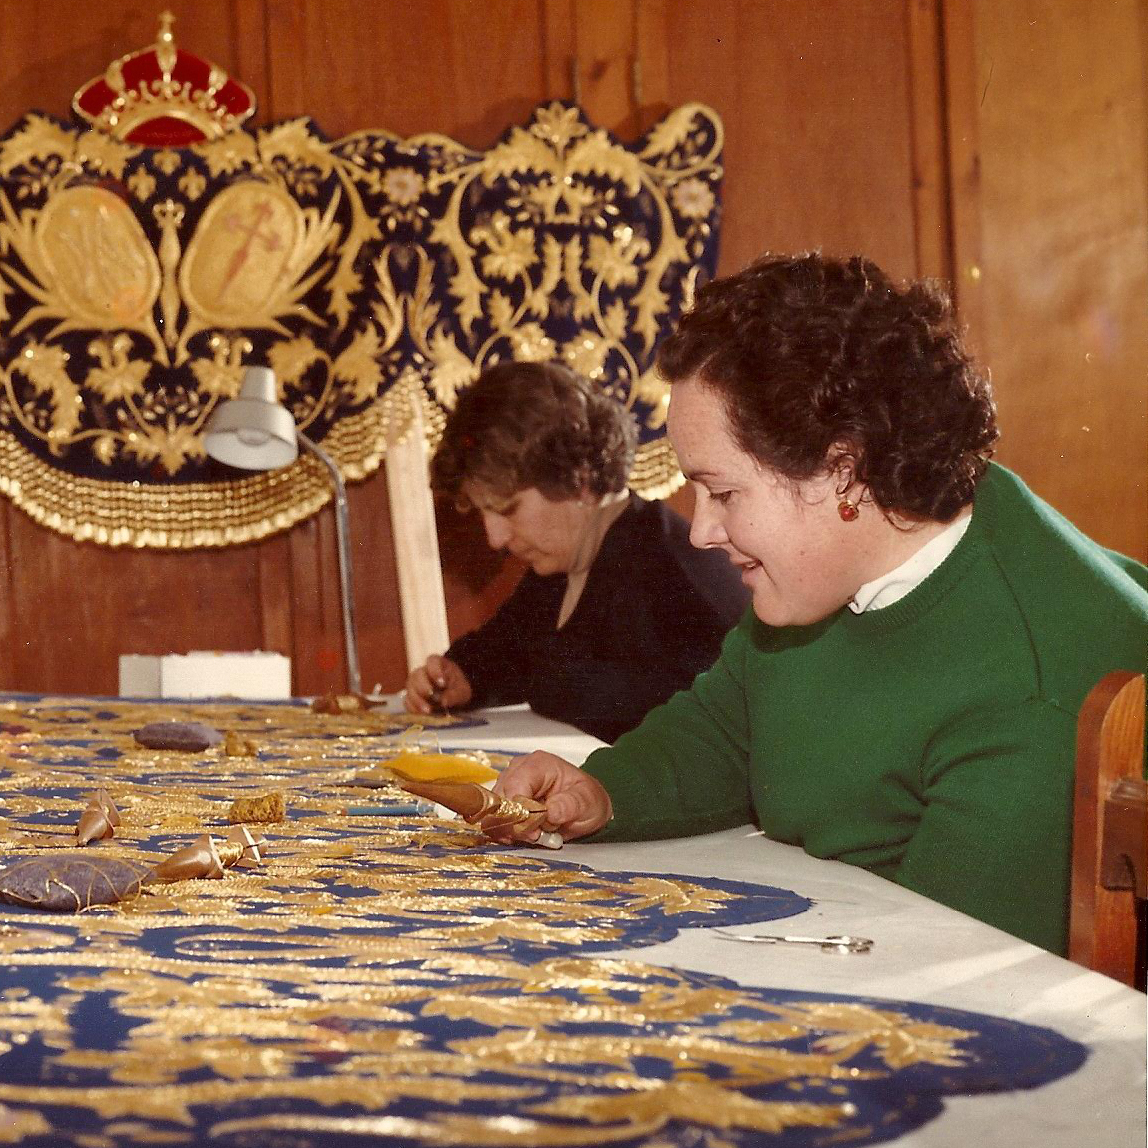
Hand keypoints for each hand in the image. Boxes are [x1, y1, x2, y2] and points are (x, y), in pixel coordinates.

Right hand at [404, 655, 472, 713]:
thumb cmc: (457, 688)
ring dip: (417, 700)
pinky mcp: (411, 697)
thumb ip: (454, 694)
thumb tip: (444, 702)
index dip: (435, 671)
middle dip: (423, 686)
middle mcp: (423, 671)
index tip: (442, 684)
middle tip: (431, 696)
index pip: (432, 661)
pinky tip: (422, 714)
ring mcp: (415, 684)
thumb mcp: (461, 690)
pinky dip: (414, 708)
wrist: (453, 696)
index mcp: (437, 663)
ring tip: (428, 710)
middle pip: (417, 675)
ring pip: (410, 688)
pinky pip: (408, 701)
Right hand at [490, 751, 612, 842]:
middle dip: (516, 823)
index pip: (516, 785)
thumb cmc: (586, 799)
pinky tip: (524, 836)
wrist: (585, 806)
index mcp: (538, 764)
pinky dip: (506, 832)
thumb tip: (550, 812)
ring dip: (511, 829)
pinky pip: (494, 820)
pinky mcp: (505, 802)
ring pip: (495, 811)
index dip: (521, 812)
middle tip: (536, 837)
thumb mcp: (587, 802)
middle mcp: (518, 770)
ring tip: (535, 835)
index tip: (535, 832)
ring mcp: (509, 785)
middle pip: (501, 799)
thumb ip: (569, 805)